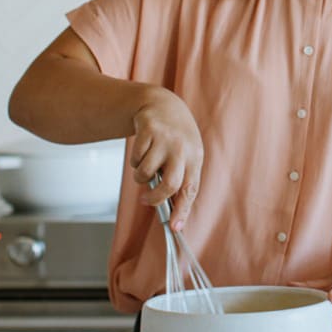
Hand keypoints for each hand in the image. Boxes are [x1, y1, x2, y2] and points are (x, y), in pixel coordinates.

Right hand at [129, 86, 202, 229]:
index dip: (183, 210)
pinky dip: (135, 161)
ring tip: (145, 168)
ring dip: (140, 177)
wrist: (162, 104)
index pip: (190, 189)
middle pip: (170, 184)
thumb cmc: (175, 138)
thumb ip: (179, 179)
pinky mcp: (149, 130)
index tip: (175, 228)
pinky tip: (142, 150)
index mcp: (196, 158)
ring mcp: (166, 139)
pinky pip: (136, 159)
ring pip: (146, 173)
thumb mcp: (185, 155)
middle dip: (155, 198)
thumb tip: (170, 213)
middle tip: (146, 200)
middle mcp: (183, 148)